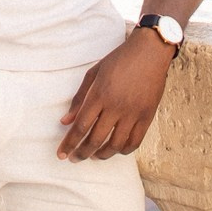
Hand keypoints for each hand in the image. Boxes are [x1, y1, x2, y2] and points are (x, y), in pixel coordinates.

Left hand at [58, 31, 172, 159]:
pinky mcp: (147, 116)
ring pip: (115, 145)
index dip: (69, 143)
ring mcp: (133, 113)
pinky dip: (123, 150)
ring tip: (94, 156)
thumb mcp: (94, 73)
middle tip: (74, 158)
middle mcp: (116, 106)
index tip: (61, 154)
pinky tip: (115, 150)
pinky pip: (135, 141)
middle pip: (95, 139)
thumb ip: (79, 98)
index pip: (80, 126)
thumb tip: (65, 121)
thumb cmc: (119, 59)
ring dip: (102, 155)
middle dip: (82, 153)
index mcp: (99, 95)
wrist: (150, 51)